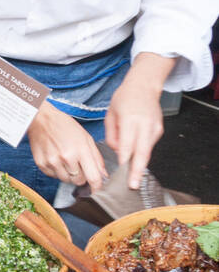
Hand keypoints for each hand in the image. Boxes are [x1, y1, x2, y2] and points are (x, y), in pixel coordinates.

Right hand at [26, 101, 108, 190]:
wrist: (41, 119)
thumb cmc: (64, 125)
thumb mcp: (86, 137)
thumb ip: (96, 157)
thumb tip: (103, 174)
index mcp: (80, 150)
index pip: (93, 178)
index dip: (97, 186)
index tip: (97, 188)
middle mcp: (66, 157)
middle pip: (79, 181)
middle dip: (82, 176)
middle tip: (78, 164)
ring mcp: (52, 161)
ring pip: (66, 180)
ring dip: (68, 174)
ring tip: (66, 160)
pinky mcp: (41, 164)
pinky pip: (53, 176)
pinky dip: (57, 171)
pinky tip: (56, 159)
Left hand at [104, 70, 165, 189]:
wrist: (145, 86)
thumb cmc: (124, 98)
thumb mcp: (110, 114)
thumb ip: (112, 135)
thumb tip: (116, 151)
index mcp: (131, 119)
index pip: (127, 144)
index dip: (124, 160)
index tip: (121, 173)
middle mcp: (145, 124)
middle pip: (142, 152)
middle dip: (137, 171)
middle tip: (133, 185)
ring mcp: (154, 128)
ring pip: (146, 152)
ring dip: (139, 166)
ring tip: (132, 180)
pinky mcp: (159, 131)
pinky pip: (148, 146)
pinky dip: (141, 154)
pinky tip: (134, 159)